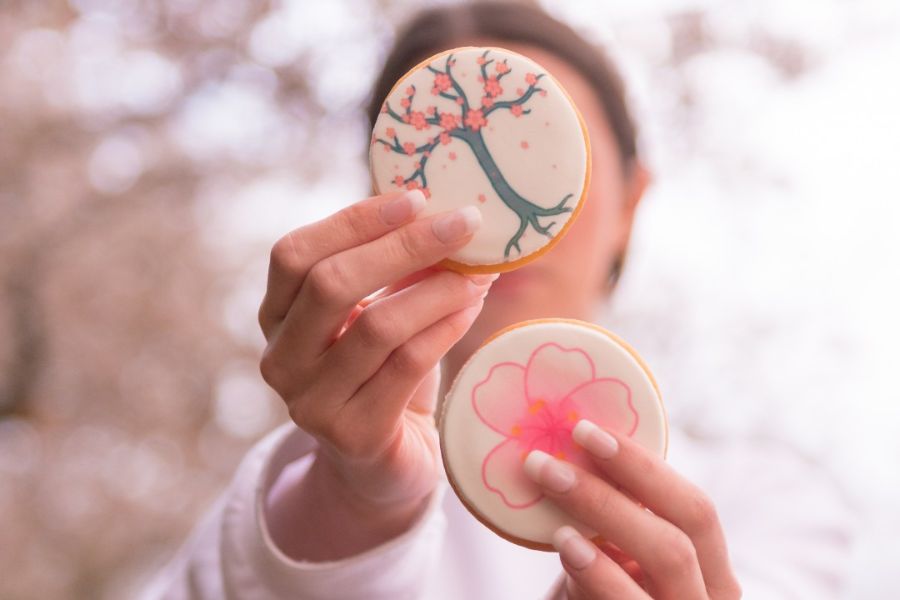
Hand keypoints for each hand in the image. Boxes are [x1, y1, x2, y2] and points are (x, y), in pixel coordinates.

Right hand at [258, 190, 492, 558]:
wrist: (386, 462)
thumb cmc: (382, 372)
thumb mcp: (375, 312)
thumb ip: (391, 269)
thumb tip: (444, 208)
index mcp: (276, 316)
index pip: (294, 254)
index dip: (353, 221)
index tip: (415, 197)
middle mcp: (280, 359)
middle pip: (331, 284)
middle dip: (404, 246)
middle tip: (462, 222)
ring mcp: (310, 403)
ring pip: (377, 326)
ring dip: (437, 289)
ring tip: (480, 271)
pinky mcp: (354, 434)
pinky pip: (408, 365)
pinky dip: (446, 328)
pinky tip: (471, 307)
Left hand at [525, 421, 740, 598]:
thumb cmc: (607, 597)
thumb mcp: (618, 557)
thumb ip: (615, 518)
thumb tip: (570, 445)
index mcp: (710, 567)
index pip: (695, 509)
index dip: (642, 466)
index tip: (584, 430)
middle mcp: (711, 599)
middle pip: (681, 538)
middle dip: (613, 493)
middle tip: (547, 463)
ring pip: (670, 566)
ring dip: (607, 526)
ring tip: (555, 501)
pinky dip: (600, 575)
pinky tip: (568, 548)